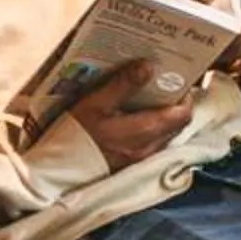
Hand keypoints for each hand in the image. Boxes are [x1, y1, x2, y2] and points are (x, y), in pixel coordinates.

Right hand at [70, 59, 198, 169]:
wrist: (55, 173)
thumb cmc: (74, 136)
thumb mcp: (96, 104)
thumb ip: (123, 85)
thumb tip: (148, 66)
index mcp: (145, 131)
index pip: (183, 114)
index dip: (185, 96)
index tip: (176, 78)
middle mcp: (148, 148)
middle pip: (176, 124)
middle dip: (174, 103)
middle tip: (162, 83)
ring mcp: (140, 159)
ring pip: (165, 134)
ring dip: (163, 116)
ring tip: (148, 96)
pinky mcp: (129, 164)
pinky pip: (152, 144)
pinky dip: (151, 128)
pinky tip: (134, 116)